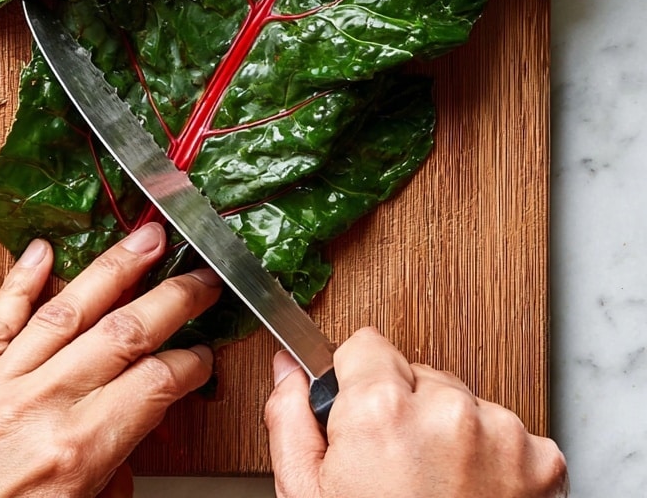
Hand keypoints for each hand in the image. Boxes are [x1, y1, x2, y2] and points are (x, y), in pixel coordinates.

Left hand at [0, 222, 219, 497]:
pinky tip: (42, 250)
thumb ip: (108, 483)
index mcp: (76, 452)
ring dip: (114, 269)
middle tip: (204, 276)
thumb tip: (126, 459)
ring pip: (70, 309)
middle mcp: (43, 406)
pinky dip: (20, 280)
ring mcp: (1, 384)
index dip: (191, 363)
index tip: (206, 354)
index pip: (155, 385)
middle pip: (124, 333)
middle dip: (174, 298)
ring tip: (146, 238)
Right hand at [265, 327, 567, 497]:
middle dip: (406, 413)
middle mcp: (446, 409)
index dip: (355, 387)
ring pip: (461, 404)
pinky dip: (492, 461)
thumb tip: (288, 369)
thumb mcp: (307, 495)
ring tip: (437, 491)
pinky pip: (506, 435)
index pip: (365, 346)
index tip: (361, 422)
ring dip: (449, 436)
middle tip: (398, 474)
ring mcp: (501, 434)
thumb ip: (290, 418)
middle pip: (416, 377)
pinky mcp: (540, 461)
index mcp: (382, 409)